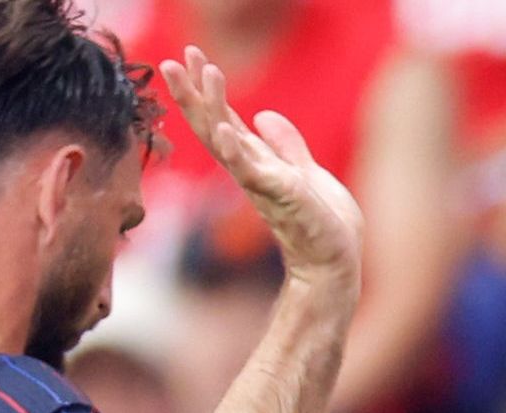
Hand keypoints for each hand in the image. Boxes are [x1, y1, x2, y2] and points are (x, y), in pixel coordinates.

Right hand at [167, 53, 363, 296]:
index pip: (224, 118)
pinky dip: (235, 149)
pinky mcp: (279, 196)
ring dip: (210, 107)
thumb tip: (263, 116)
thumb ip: (285, 145)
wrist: (333, 265)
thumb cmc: (322, 226)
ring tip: (201, 74)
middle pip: (212, 125)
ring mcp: (261, 183)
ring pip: (225, 140)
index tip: (192, 55)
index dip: (207, 88)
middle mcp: (250, 171)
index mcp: (256, 162)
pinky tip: (224, 128)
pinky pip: (250, 170)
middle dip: (192, 93)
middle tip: (172, 59)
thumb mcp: (304, 172)